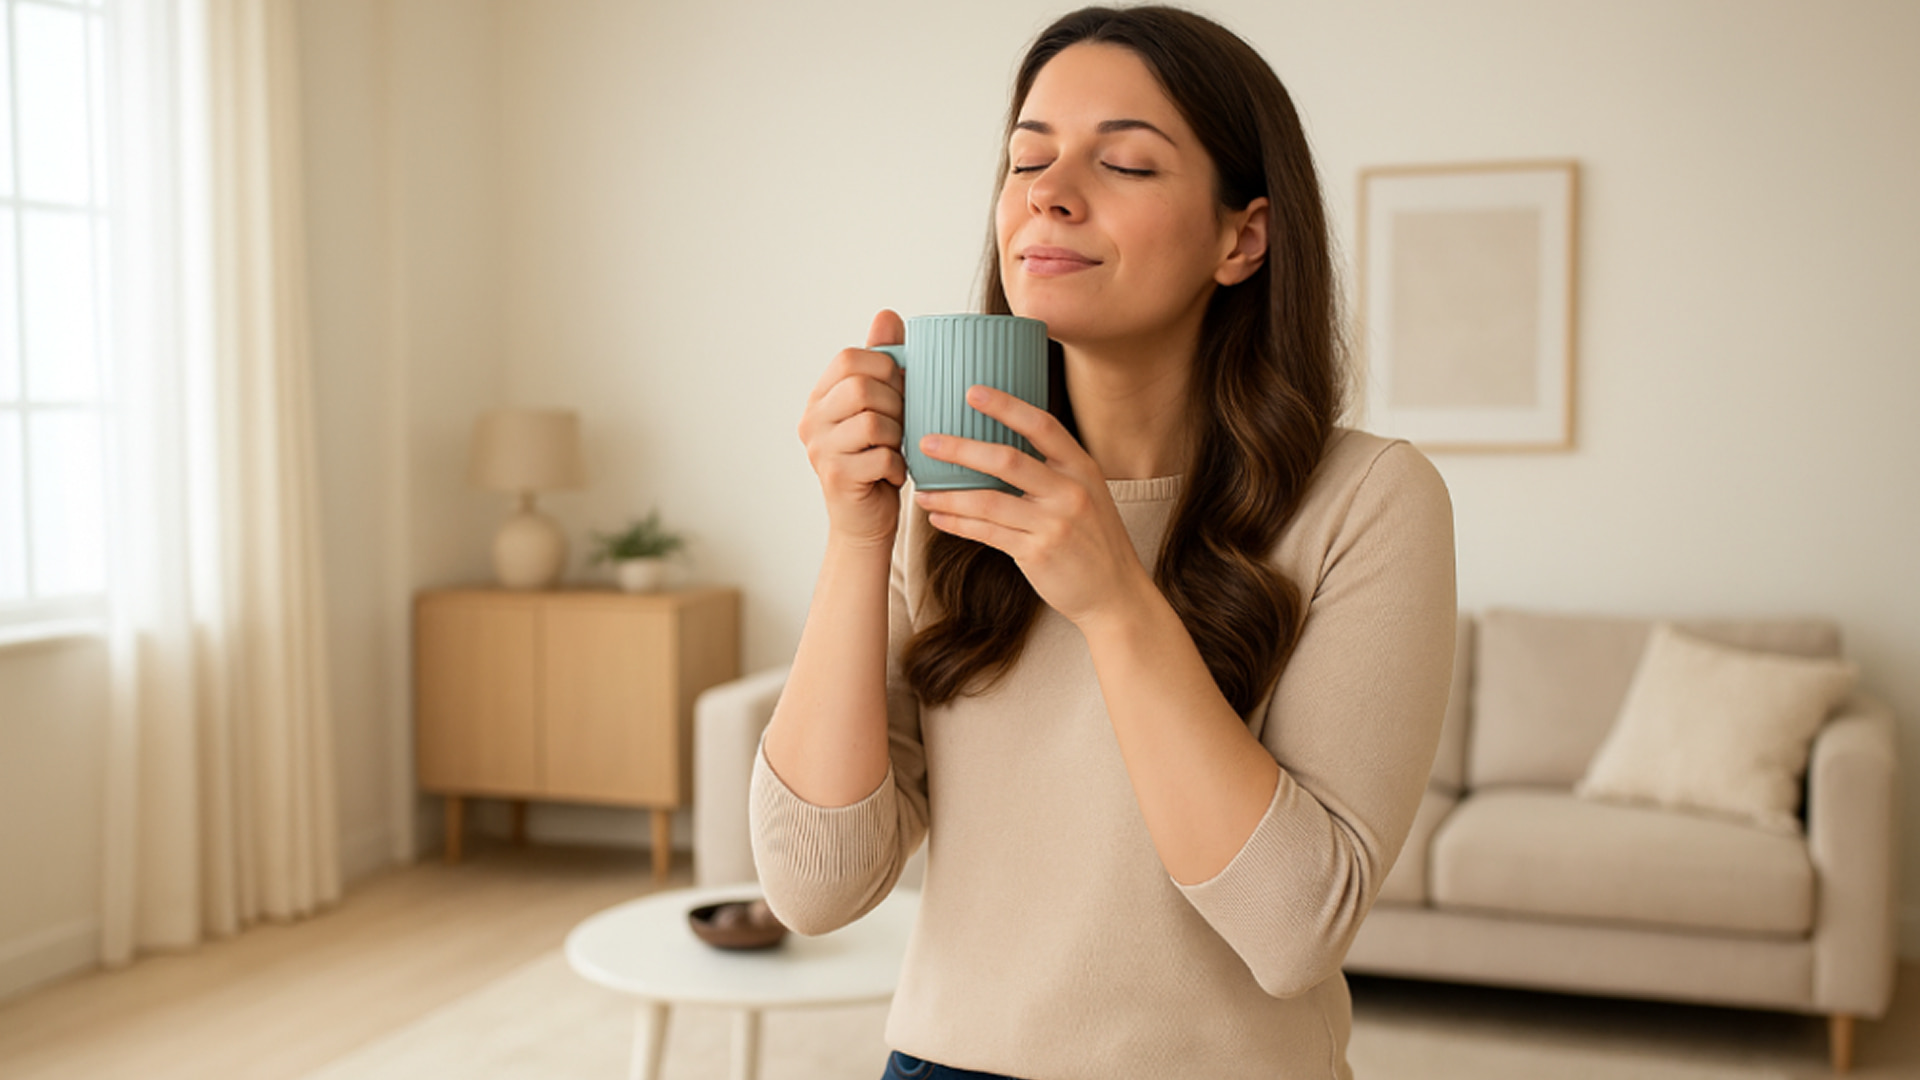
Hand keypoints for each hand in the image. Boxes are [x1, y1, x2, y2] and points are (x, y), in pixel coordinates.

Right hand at [798, 310, 908, 548]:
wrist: (866, 523)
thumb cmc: (877, 459)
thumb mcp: (882, 407)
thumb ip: (882, 362)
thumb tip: (887, 314)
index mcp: (820, 397)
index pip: (850, 358)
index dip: (886, 367)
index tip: (899, 390)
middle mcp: (812, 420)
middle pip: (862, 387)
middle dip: (896, 403)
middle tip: (901, 424)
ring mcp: (820, 450)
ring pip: (874, 422)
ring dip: (898, 436)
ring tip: (896, 449)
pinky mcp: (837, 478)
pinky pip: (882, 457)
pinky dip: (898, 466)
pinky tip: (893, 474)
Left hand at [914, 386, 1155, 628]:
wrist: (1116, 592)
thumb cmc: (1094, 539)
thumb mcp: (1087, 494)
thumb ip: (1053, 472)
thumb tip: (999, 450)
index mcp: (1082, 468)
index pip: (1042, 426)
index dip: (1006, 406)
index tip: (972, 392)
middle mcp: (1070, 491)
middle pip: (1007, 460)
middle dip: (961, 449)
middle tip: (927, 442)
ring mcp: (1054, 523)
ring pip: (989, 501)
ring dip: (950, 495)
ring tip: (922, 490)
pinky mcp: (1038, 553)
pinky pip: (987, 533)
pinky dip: (958, 524)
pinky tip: (939, 517)